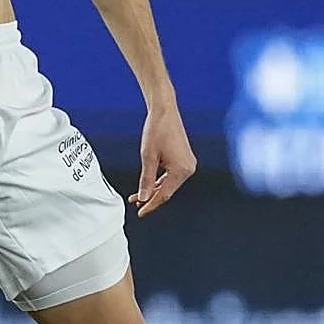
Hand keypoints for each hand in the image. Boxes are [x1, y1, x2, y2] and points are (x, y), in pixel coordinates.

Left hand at [128, 103, 195, 217]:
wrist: (164, 110)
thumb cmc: (156, 130)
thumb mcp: (148, 156)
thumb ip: (146, 179)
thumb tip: (143, 197)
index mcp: (182, 170)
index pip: (164, 194)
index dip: (151, 205)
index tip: (140, 213)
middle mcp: (188, 169)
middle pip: (167, 190)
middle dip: (151, 197)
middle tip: (135, 203)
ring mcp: (188, 164)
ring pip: (169, 183)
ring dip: (154, 188)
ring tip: (138, 195)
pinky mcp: (184, 159)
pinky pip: (171, 175)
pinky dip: (160, 179)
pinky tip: (149, 184)